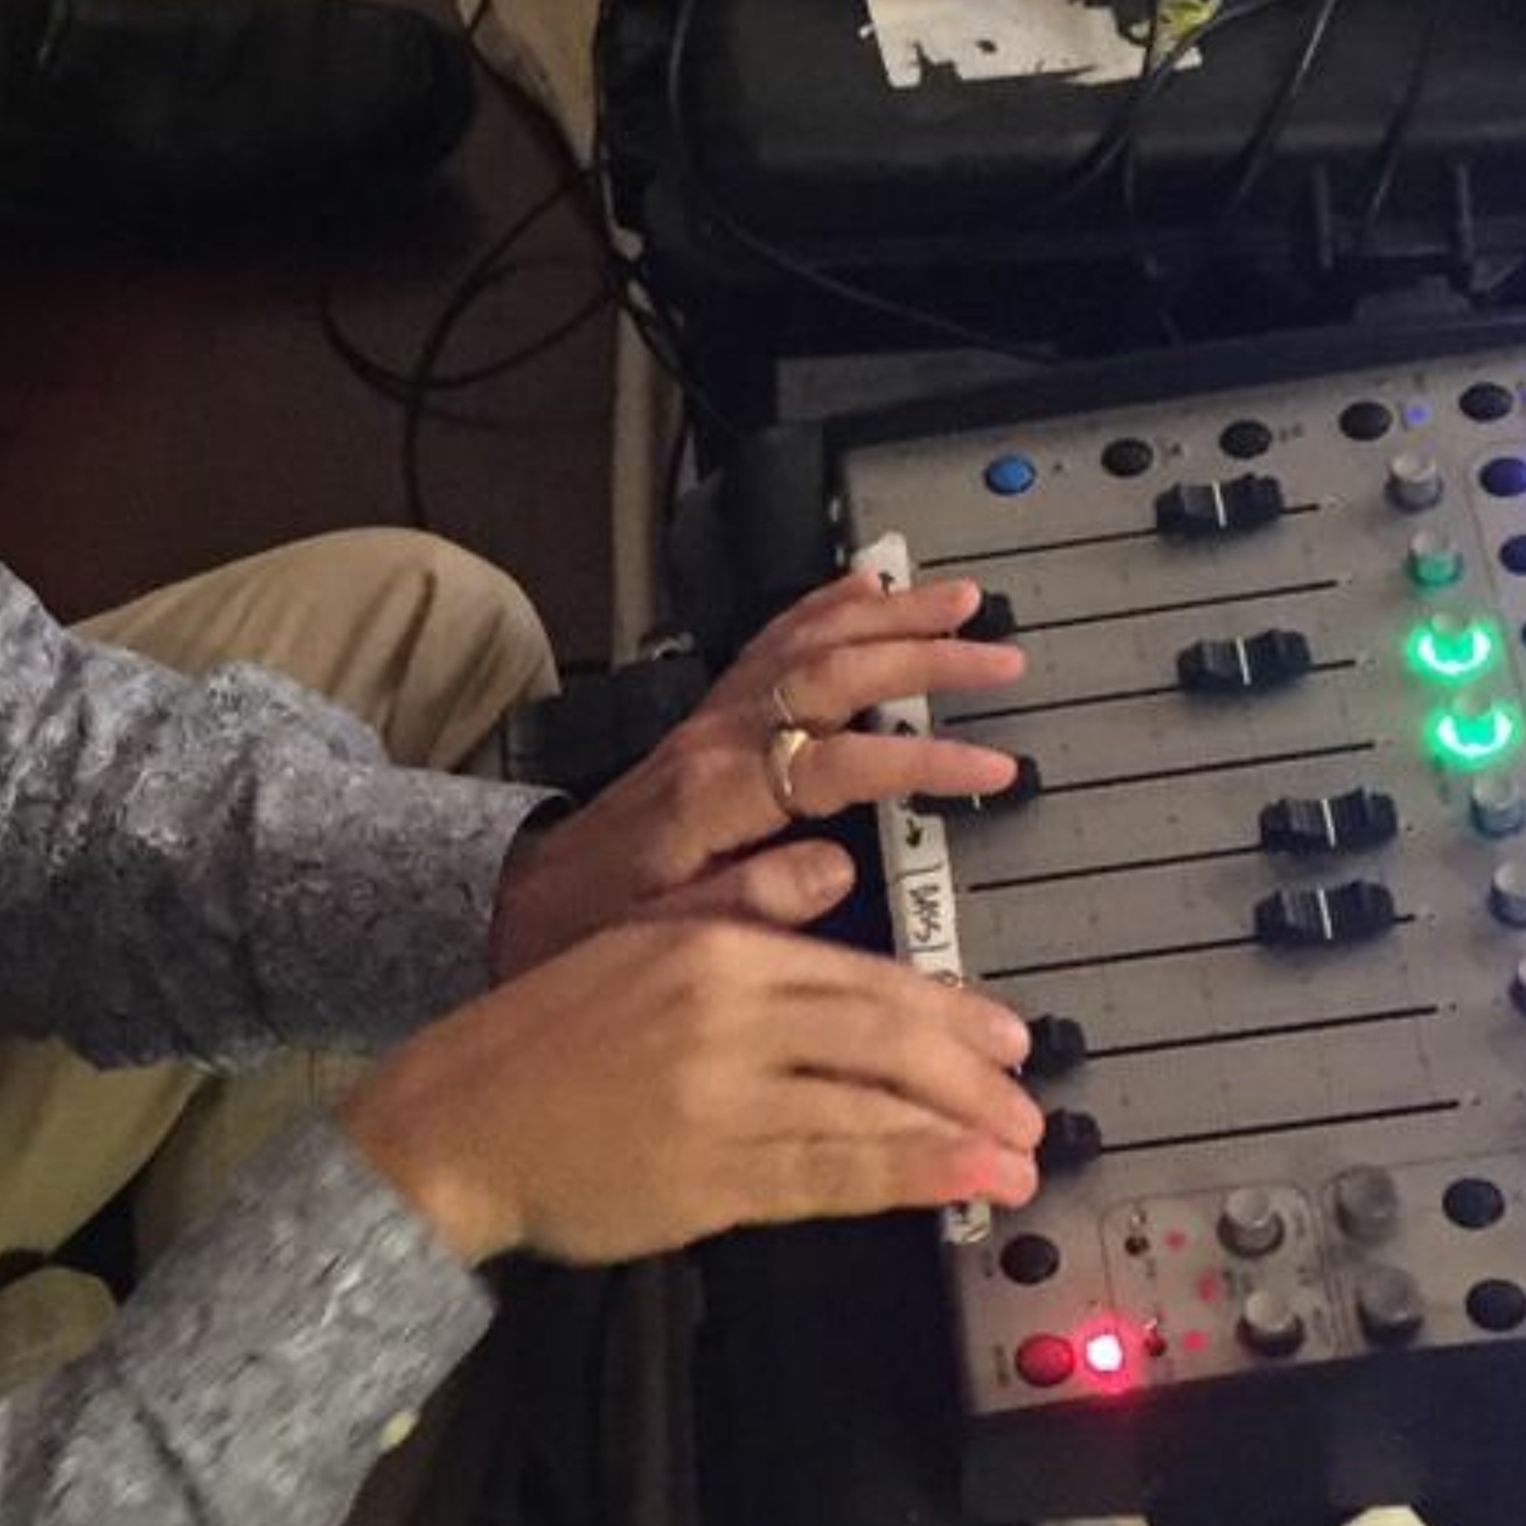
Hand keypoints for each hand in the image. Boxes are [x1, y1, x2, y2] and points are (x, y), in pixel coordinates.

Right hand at [342, 917, 1042, 1267]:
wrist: (448, 1124)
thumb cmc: (537, 1045)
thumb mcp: (635, 949)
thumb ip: (734, 915)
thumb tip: (825, 878)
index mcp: (705, 946)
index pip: (856, 973)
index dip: (946, 1008)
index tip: (1003, 1035)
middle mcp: (722, 1011)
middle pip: (883, 1032)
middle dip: (972, 1072)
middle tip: (1027, 1099)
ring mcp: (720, 1096)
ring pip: (872, 1104)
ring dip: (962, 1131)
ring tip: (1018, 1154)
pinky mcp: (710, 1174)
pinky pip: (834, 1171)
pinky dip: (912, 1176)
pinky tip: (963, 1183)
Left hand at [488, 570, 1025, 980]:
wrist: (527, 897)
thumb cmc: (592, 924)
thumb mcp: (664, 938)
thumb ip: (749, 906)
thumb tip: (837, 871)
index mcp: (714, 797)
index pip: (838, 761)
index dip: (920, 761)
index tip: (990, 768)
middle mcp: (715, 741)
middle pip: (830, 674)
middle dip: (922, 657)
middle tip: (998, 657)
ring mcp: (710, 720)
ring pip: (805, 643)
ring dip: (886, 615)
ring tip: (957, 598)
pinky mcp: (706, 718)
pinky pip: (769, 642)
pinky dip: (822, 606)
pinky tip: (864, 586)